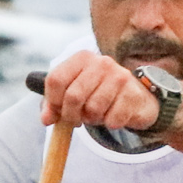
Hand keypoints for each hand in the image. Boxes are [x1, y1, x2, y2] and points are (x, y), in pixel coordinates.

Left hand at [43, 47, 169, 132]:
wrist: (136, 97)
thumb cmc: (99, 94)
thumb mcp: (74, 92)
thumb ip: (55, 104)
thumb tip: (47, 119)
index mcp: (82, 58)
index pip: (55, 80)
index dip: (52, 102)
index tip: (56, 113)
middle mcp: (101, 62)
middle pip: (73, 96)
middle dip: (71, 115)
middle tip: (76, 120)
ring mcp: (120, 76)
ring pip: (93, 109)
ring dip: (92, 120)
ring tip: (97, 114)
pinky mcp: (133, 94)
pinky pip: (112, 119)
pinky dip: (110, 124)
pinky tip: (113, 116)